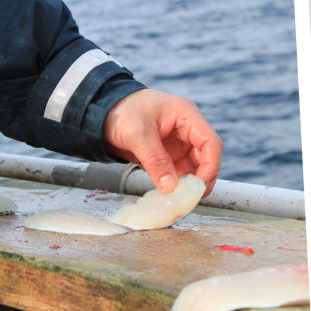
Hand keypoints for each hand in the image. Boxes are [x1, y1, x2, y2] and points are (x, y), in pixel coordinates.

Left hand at [103, 89, 222, 194]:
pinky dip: (175, 183)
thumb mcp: (136, 134)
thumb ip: (154, 160)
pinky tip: (168, 194)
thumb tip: (170, 188)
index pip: (210, 142)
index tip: (200, 186)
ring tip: (178, 199)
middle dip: (200, 178)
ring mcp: (177, 142)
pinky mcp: (167, 154)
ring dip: (187, 184)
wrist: (100, 112)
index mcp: (185, 115)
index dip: (210, 165)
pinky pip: (177, 172)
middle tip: (189, 198)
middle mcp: (186, 129)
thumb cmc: (120, 111)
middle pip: (205, 157)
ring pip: (193, 168)